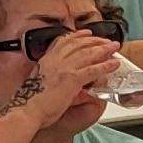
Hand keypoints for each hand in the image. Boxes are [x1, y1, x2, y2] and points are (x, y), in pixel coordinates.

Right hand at [6, 30, 121, 126]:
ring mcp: (64, 69)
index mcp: (46, 60)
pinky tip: (114, 64)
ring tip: (114, 47)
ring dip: (104, 49)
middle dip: (94, 40)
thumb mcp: (38, 80)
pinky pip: (93, 70)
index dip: (77, 36)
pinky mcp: (72, 79)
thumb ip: (49, 73)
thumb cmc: (31, 101)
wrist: (27, 110)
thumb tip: (60, 75)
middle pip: (78, 44)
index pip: (63, 41)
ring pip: (88, 54)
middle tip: (106, 40)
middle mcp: (55, 60)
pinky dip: (105, 66)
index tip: (87, 33)